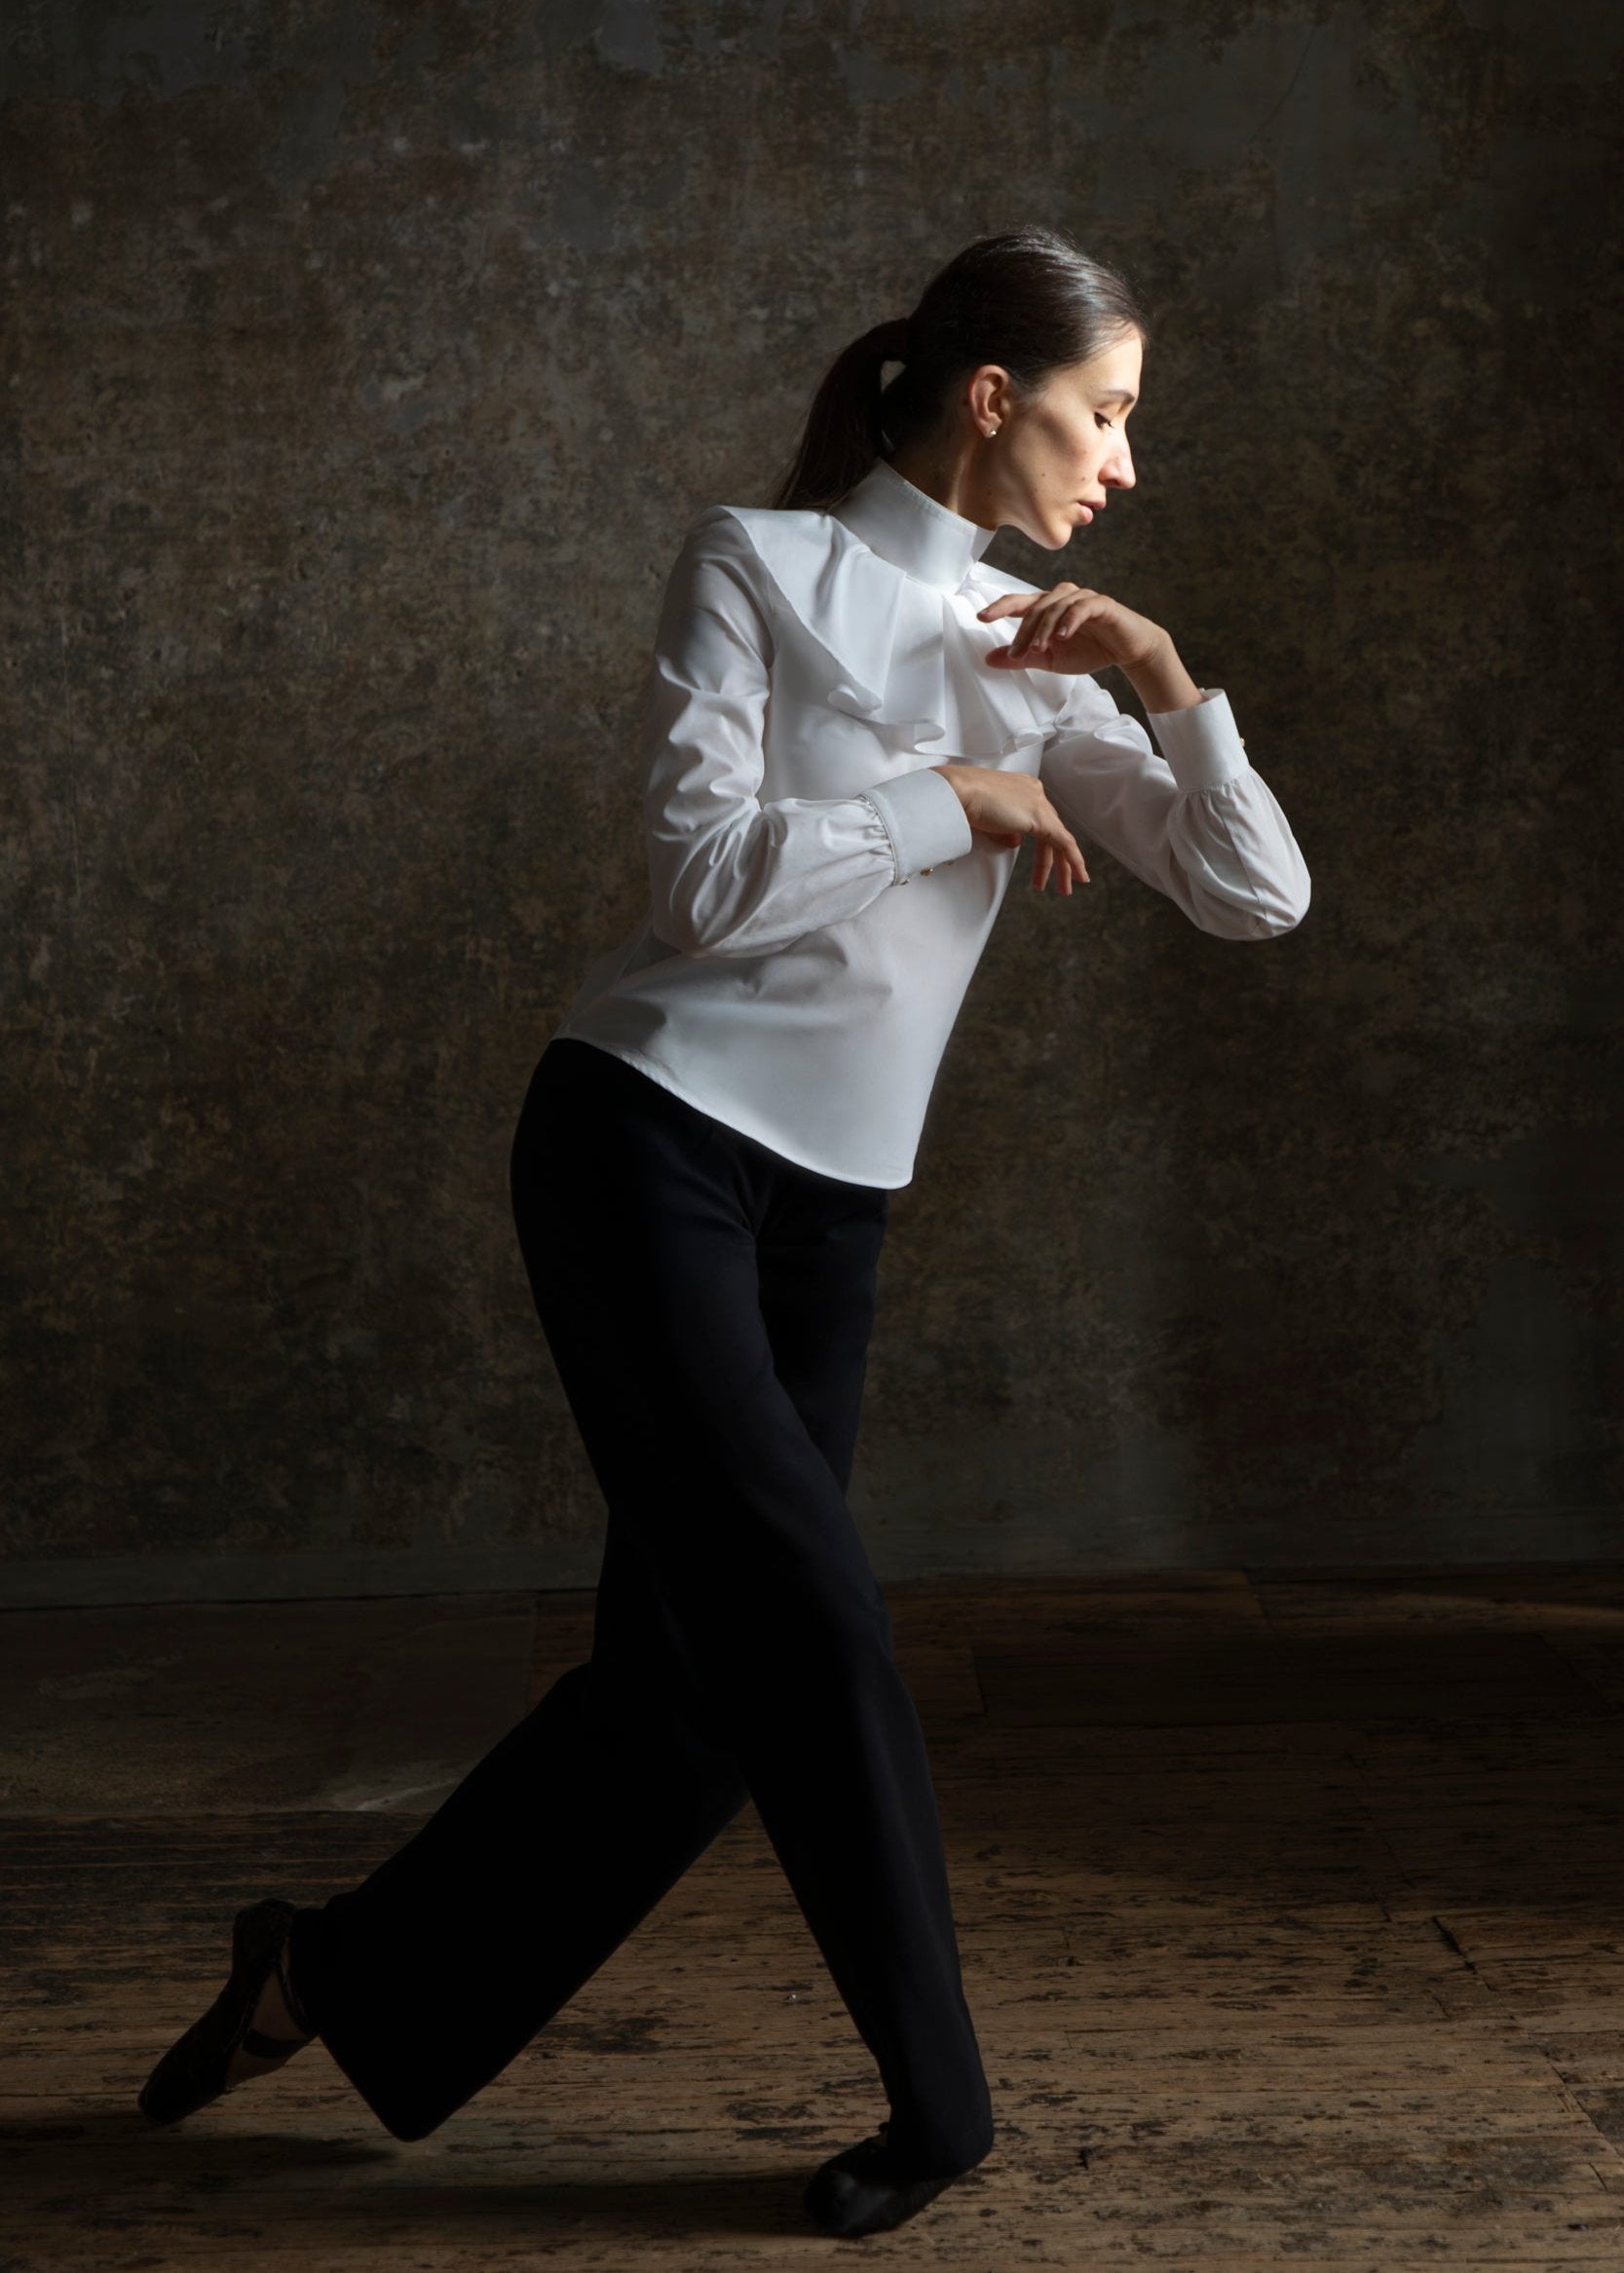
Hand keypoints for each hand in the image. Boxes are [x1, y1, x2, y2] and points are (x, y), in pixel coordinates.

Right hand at [931, 765, 1090, 894]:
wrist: (957, 793)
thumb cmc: (962, 802)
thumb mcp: (988, 820)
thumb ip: (1006, 832)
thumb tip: (1016, 843)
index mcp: (1022, 788)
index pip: (1039, 819)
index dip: (1044, 845)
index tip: (1042, 862)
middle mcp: (1034, 792)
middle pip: (1052, 830)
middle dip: (1054, 859)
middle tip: (1055, 880)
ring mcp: (1038, 802)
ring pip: (1060, 839)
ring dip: (1063, 866)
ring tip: (1064, 888)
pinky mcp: (1039, 817)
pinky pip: (1064, 842)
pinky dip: (1073, 860)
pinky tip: (1077, 875)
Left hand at [977, 583, 1166, 677]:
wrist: (1127, 651)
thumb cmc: (1089, 650)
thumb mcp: (1050, 660)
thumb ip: (1022, 658)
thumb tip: (989, 659)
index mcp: (1047, 608)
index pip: (1019, 603)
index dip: (1000, 608)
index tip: (981, 617)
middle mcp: (1062, 597)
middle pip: (1036, 607)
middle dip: (1023, 632)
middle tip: (1016, 654)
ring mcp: (1082, 598)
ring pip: (1056, 607)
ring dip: (1044, 629)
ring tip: (1038, 649)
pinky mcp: (1101, 604)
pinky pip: (1081, 608)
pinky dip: (1069, 621)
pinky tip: (1062, 636)